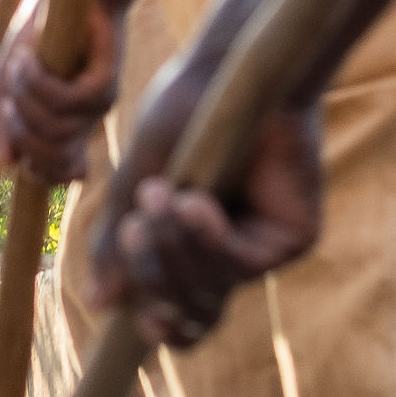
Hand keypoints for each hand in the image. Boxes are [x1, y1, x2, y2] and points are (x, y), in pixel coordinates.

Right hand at [0, 0, 125, 185]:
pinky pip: (66, 101)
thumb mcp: (9, 79)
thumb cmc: (37, 31)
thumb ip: (3, 119)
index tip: (8, 150)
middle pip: (50, 158)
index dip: (33, 171)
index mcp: (63, 126)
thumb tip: (5, 164)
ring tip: (18, 64)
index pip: (57, 174)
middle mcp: (84, 122)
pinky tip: (29, 58)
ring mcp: (97, 106)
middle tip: (4, 99)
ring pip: (55, 128)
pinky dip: (38, 81)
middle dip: (17, 131)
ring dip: (24, 96)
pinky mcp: (105, 83)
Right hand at [100, 96, 325, 347]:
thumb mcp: (138, 181)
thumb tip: (100, 302)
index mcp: (195, 247)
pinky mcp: (295, 234)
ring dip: (175, 251)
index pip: (185, 315)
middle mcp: (233, 255)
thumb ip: (118, 239)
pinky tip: (195, 200)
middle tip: (134, 226)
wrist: (229, 67)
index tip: (136, 320)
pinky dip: (210, 237)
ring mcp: (265, 247)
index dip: (163, 329)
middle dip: (154, 272)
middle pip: (192, 311)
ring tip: (159, 197)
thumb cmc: (184, 114)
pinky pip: (243, 264)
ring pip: (213, 293)